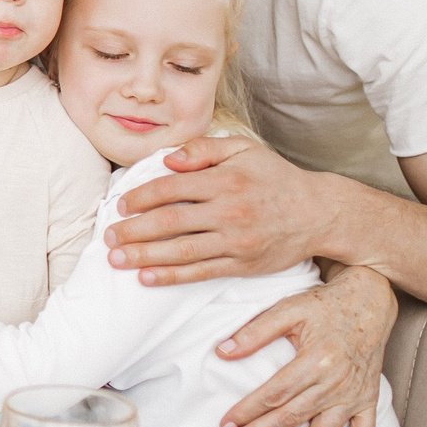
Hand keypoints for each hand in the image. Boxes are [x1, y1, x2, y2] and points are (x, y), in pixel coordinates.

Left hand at [106, 138, 347, 282]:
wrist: (319, 212)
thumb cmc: (276, 177)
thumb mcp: (245, 149)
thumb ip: (204, 149)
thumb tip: (168, 159)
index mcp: (225, 180)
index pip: (171, 188)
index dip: (141, 197)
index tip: (120, 204)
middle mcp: (229, 211)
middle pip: (170, 223)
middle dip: (133, 230)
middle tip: (108, 237)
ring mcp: (236, 242)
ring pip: (181, 251)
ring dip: (144, 257)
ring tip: (116, 260)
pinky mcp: (243, 265)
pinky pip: (201, 273)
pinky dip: (172, 277)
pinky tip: (147, 278)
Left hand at [215, 266, 396, 426]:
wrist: (369, 301)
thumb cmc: (324, 306)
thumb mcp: (287, 309)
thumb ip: (255, 331)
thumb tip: (222, 351)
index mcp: (315, 359)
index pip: (273, 394)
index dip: (247, 411)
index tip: (224, 424)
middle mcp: (335, 382)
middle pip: (291, 417)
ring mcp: (354, 395)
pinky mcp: (369, 400)